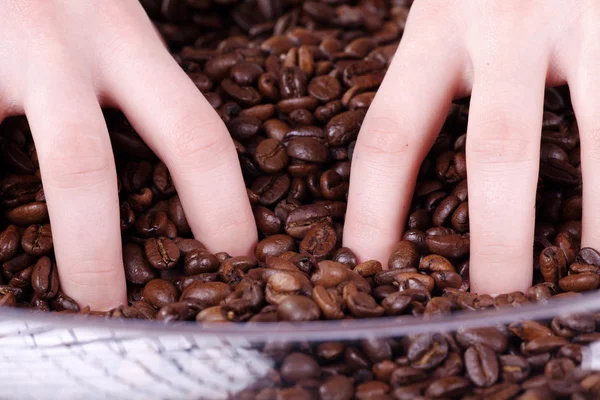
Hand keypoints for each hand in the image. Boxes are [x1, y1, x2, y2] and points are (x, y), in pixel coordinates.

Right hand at [0, 0, 256, 309]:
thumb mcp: (113, 20)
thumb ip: (135, 80)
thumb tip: (158, 169)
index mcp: (127, 43)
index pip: (195, 135)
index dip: (221, 205)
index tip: (236, 258)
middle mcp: (62, 49)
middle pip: (82, 165)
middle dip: (94, 248)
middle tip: (112, 309)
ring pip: (18, 163)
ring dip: (28, 236)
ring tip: (49, 295)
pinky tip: (4, 244)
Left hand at [343, 0, 595, 293]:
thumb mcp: (446, 1)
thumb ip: (435, 66)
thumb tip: (412, 161)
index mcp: (436, 25)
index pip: (390, 136)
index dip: (374, 212)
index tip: (367, 269)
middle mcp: (505, 22)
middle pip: (498, 154)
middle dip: (498, 242)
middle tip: (492, 304)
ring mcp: (585, 14)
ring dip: (599, 221)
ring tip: (587, 279)